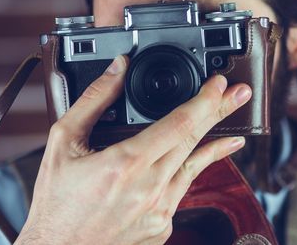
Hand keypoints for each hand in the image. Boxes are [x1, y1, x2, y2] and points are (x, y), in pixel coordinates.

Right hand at [15, 56, 250, 244]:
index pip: (179, 124)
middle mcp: (148, 188)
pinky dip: (190, 173)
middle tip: (240, 93)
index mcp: (125, 164)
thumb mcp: (63, 144)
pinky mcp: (162, 226)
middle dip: (220, 112)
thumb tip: (117, 69)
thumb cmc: (56, 203)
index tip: (219, 83)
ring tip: (233, 129)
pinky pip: (182, 191)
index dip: (204, 100)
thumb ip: (92, 101)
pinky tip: (201, 161)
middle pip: (194, 140)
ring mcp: (159, 211)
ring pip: (194, 167)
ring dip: (215, 144)